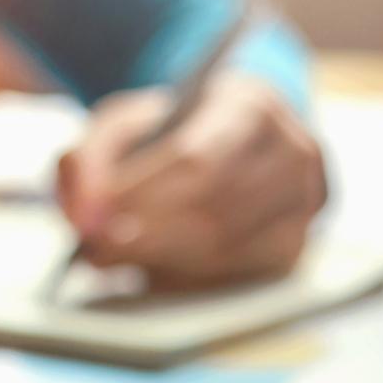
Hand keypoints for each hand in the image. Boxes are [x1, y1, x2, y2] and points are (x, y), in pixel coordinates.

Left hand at [56, 73, 327, 288]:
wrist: (224, 142)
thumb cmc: (169, 134)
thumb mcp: (122, 127)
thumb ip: (88, 159)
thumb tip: (81, 215)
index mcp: (251, 103)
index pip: (196, 158)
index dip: (140, 193)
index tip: (93, 214)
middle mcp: (293, 150)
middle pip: (213, 208)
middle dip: (145, 233)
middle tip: (95, 247)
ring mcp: (302, 202)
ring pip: (224, 247)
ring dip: (159, 259)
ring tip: (112, 257)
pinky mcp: (294, 244)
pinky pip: (236, 274)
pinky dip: (184, 278)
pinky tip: (150, 270)